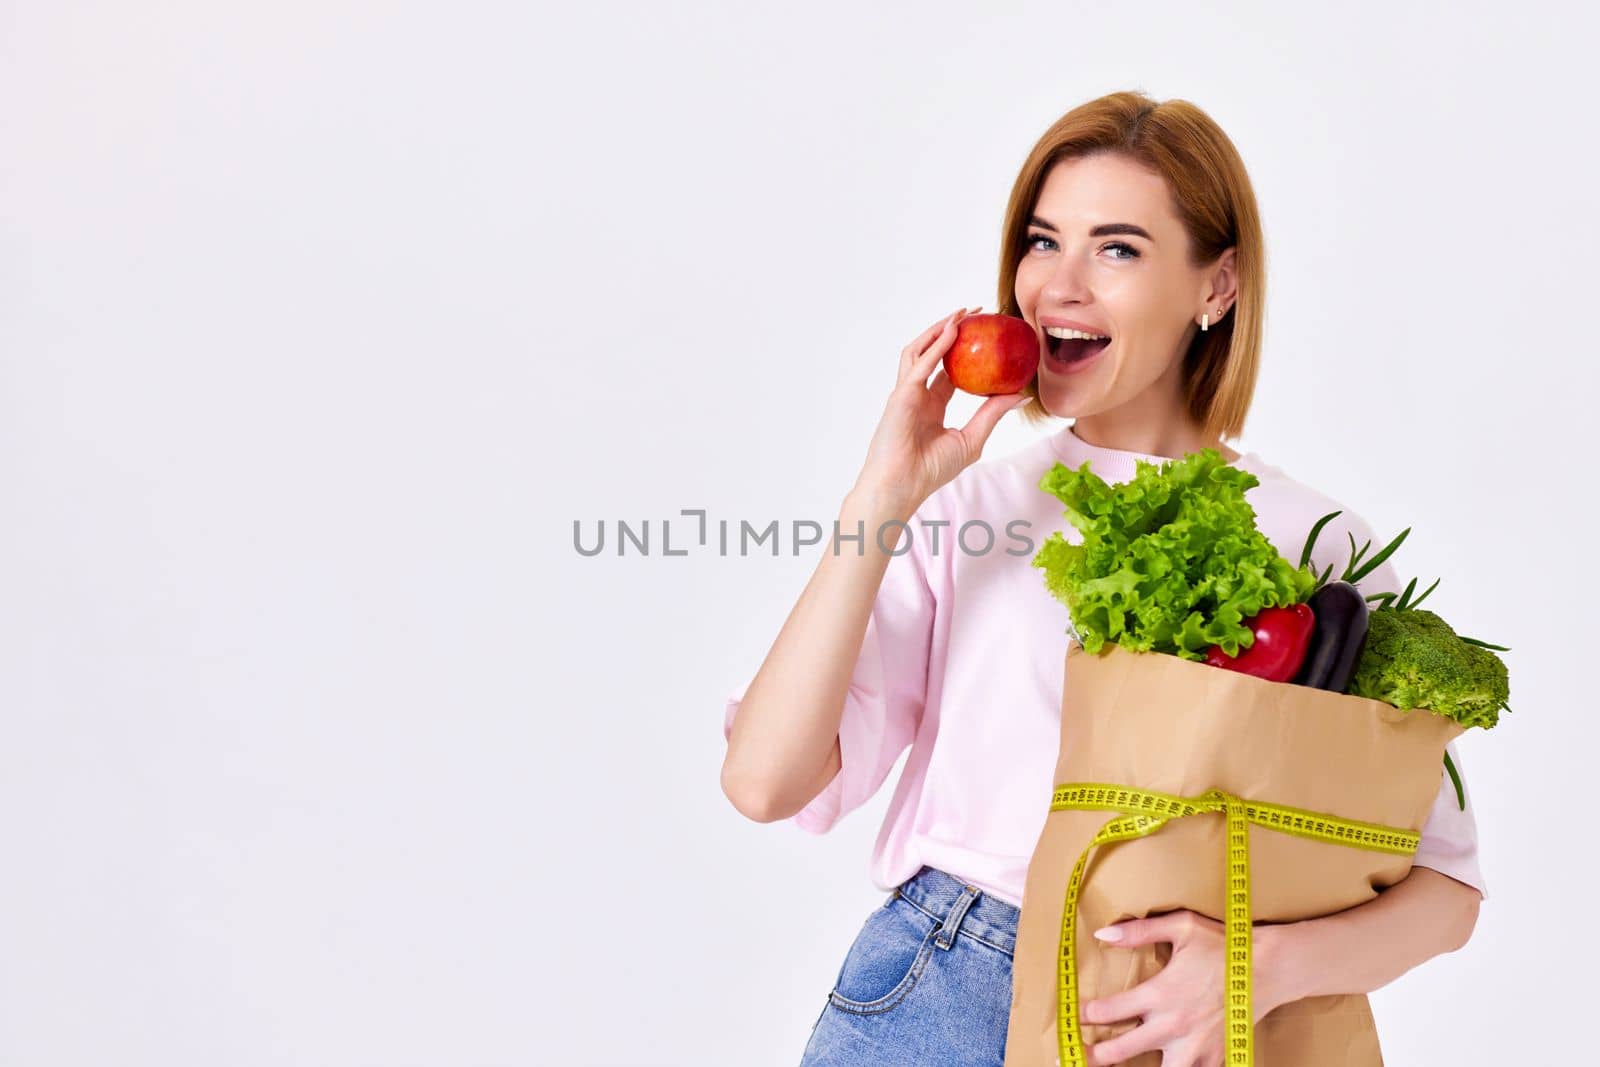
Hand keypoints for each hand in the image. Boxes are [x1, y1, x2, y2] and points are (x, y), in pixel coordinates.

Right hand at [852, 306, 1030, 516]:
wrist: (902, 487)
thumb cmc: (930, 471)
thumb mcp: (972, 439)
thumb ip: (993, 413)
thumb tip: (1022, 394)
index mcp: (930, 407)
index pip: (948, 372)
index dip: (965, 353)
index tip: (987, 337)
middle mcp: (916, 395)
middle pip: (931, 354)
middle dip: (950, 331)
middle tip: (976, 313)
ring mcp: (906, 393)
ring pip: (919, 350)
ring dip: (939, 330)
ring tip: (961, 314)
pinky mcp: (901, 395)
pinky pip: (920, 364)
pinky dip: (936, 346)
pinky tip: (953, 332)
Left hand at [1080, 910, 1292, 1066]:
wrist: (1270, 969)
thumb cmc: (1224, 945)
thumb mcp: (1181, 927)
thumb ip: (1138, 931)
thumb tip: (1102, 934)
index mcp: (1160, 994)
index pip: (1110, 1011)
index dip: (1086, 1014)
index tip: (1074, 1014)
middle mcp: (1172, 1025)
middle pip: (1121, 1051)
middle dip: (1096, 1054)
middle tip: (1079, 1054)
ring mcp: (1194, 1047)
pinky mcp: (1215, 1057)